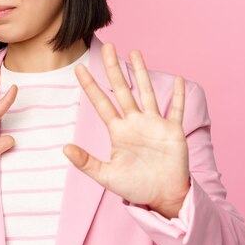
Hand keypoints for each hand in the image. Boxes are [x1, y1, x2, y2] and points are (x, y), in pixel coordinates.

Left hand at [63, 43, 189, 218]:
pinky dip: (179, 95)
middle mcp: (135, 122)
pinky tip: (178, 78)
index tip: (79, 69)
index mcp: (118, 131)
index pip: (101, 103)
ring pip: (146, 92)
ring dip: (142, 73)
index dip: (91, 86)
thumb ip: (87, 163)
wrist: (163, 197)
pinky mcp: (173, 130)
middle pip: (122, 89)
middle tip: (108, 47)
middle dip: (114, 68)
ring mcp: (154, 124)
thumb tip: (65, 149)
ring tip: (136, 52)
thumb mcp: (107, 176)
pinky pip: (176, 109)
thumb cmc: (136, 188)